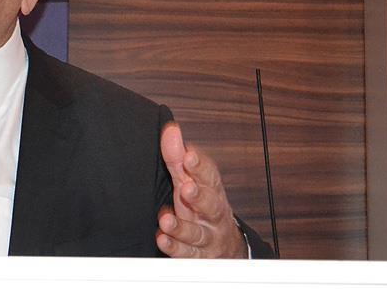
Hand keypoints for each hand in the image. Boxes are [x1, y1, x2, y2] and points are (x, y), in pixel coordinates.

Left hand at [156, 121, 246, 257]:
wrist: (224, 244)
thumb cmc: (202, 205)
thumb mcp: (190, 180)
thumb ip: (177, 157)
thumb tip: (170, 130)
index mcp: (212, 191)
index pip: (210, 176)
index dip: (200, 166)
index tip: (189, 156)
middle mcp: (212, 214)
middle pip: (211, 205)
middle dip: (200, 196)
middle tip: (186, 188)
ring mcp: (207, 236)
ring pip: (197, 233)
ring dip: (182, 227)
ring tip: (166, 220)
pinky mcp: (197, 256)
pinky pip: (187, 254)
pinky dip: (175, 248)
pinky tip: (162, 239)